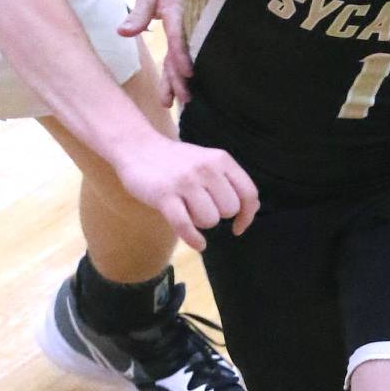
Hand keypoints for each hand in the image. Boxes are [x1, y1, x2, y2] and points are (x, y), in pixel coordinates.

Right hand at [117, 137, 257, 250]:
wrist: (138, 147)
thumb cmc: (176, 161)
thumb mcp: (207, 161)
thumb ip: (228, 181)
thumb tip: (251, 209)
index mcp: (221, 159)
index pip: (249, 193)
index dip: (247, 215)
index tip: (238, 227)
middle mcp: (206, 169)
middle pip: (229, 210)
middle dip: (217, 215)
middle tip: (200, 208)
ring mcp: (185, 181)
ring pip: (210, 220)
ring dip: (200, 222)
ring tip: (187, 211)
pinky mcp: (165, 195)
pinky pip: (186, 226)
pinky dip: (194, 239)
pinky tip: (198, 244)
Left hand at [119, 0, 192, 106]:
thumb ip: (139, 12)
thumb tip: (123, 33)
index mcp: (177, 12)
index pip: (180, 36)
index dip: (182, 54)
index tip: (187, 74)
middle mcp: (189, 23)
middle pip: (185, 53)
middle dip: (182, 78)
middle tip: (181, 99)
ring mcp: (195, 29)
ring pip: (188, 56)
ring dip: (183, 79)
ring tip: (183, 99)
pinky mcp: (196, 32)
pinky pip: (190, 52)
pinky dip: (185, 68)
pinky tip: (185, 84)